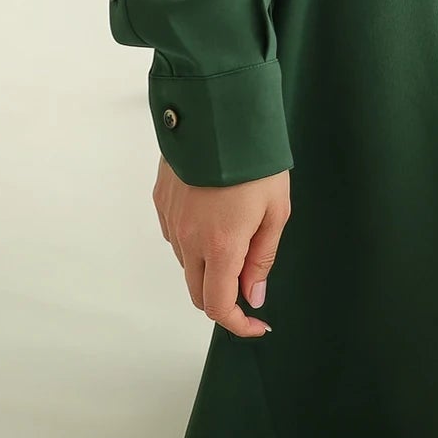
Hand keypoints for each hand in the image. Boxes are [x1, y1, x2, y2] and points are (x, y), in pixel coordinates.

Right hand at [152, 157, 288, 339]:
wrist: (219, 113)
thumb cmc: (254, 160)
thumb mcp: (276, 211)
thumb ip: (262, 259)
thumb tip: (253, 296)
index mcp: (220, 247)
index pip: (218, 306)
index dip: (238, 324)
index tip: (256, 324)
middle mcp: (188, 239)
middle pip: (197, 292)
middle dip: (222, 298)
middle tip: (248, 279)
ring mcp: (171, 220)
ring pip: (185, 264)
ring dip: (207, 266)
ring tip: (235, 233)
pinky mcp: (161, 201)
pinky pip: (175, 236)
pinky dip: (192, 241)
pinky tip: (213, 215)